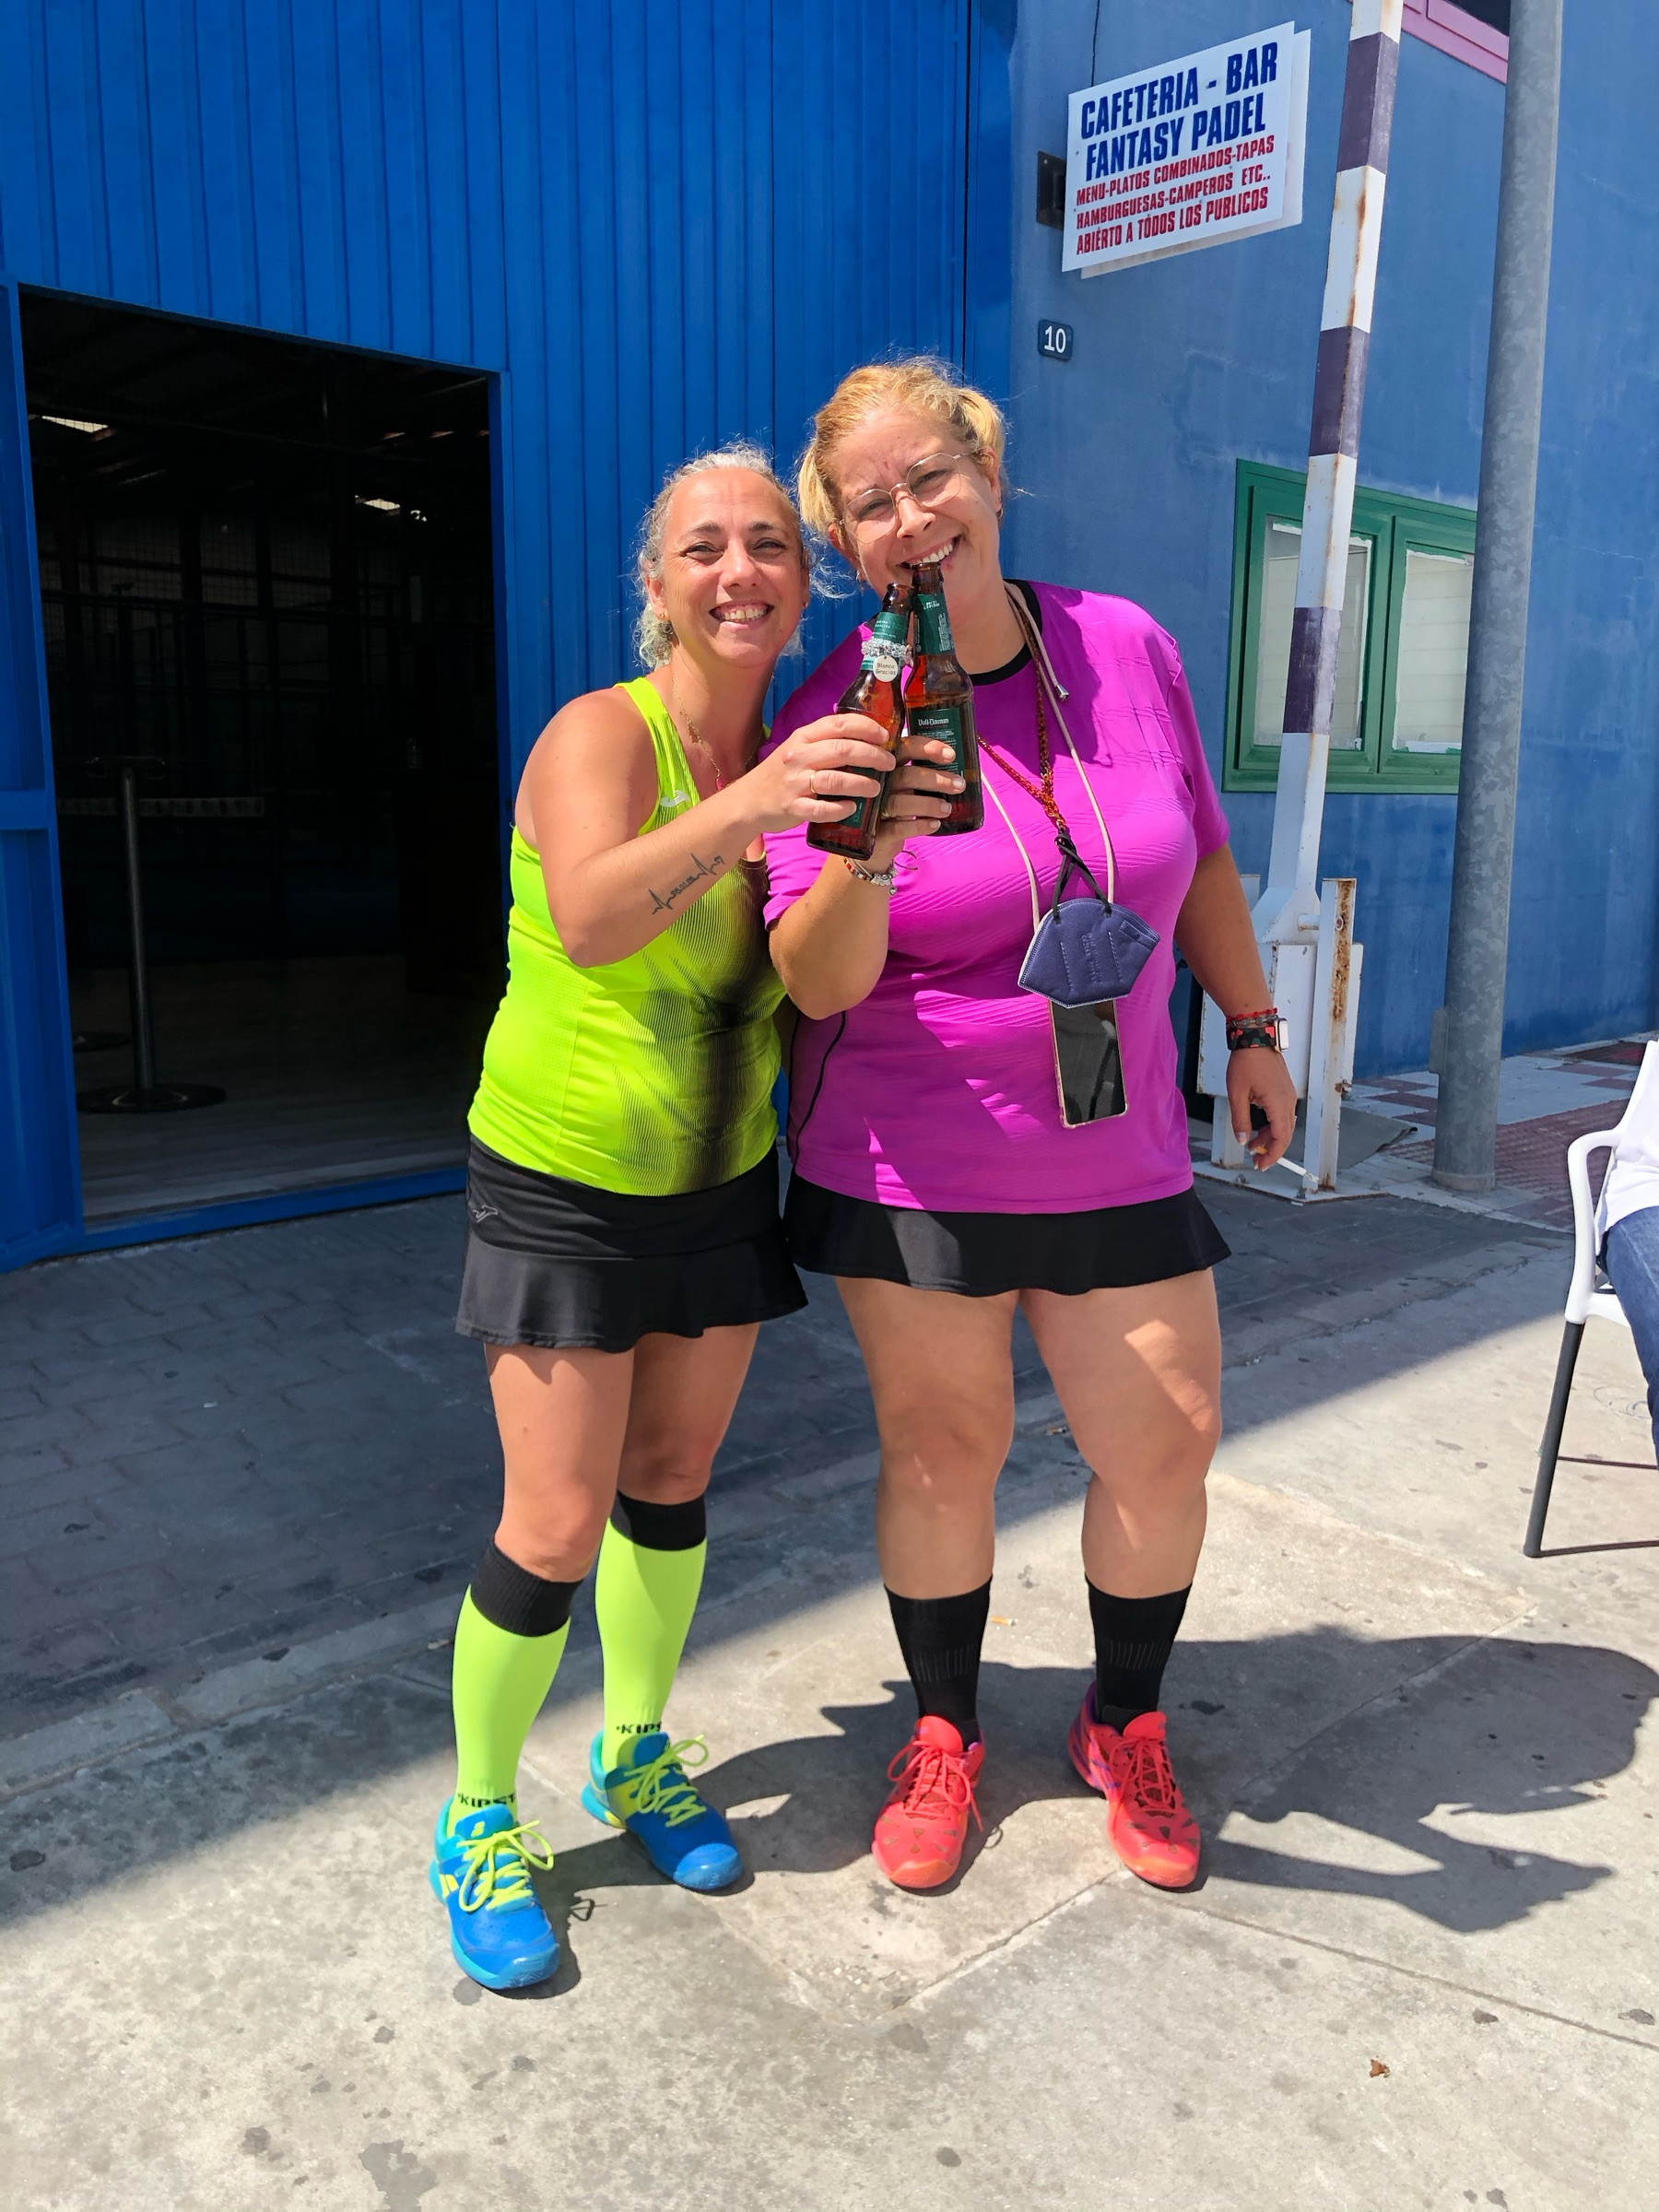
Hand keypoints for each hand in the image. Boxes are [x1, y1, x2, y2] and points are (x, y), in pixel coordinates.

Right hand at [741, 713, 897, 833]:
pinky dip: (839, 809)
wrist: (748, 801)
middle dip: (872, 756)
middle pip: (842, 750)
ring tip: (877, 788)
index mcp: (803, 737)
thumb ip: (826, 740)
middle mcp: (798, 756)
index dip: (866, 727)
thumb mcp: (799, 748)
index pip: (838, 724)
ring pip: (834, 780)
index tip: (885, 736)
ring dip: (861, 783)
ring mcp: (794, 783)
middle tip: (890, 764)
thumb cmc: (782, 773)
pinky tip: (852, 809)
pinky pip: (820, 810)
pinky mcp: (792, 807)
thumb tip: (866, 733)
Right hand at [868, 735, 963, 865]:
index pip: (905, 748)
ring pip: (901, 803)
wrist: (872, 838)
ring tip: (947, 809)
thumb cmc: (894, 805)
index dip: (928, 749)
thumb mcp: (903, 785)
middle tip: (959, 784)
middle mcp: (879, 783)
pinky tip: (935, 824)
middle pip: (907, 776)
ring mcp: (875, 807)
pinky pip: (898, 828)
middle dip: (937, 779)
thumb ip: (921, 774)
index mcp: (888, 765)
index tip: (951, 755)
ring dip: (929, 804)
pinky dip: (919, 826)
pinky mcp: (876, 831)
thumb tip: (959, 772)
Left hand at [1227, 1045, 1297, 1168]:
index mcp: (1278, 1103)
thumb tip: (1243, 1141)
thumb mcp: (1237, 1095)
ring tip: (1252, 1144)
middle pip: (1285, 1134)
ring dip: (1270, 1137)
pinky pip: (1282, 1114)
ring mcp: (1288, 1095)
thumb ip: (1240, 1120)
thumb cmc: (1245, 1063)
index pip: (1281, 1138)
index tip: (1261, 1165)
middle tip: (1256, 1160)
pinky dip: (1272, 1124)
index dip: (1273, 1154)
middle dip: (1271, 1149)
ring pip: (1284, 1124)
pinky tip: (1259, 1128)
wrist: (1255, 1038)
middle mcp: (1288, 1101)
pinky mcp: (1285, 1090)